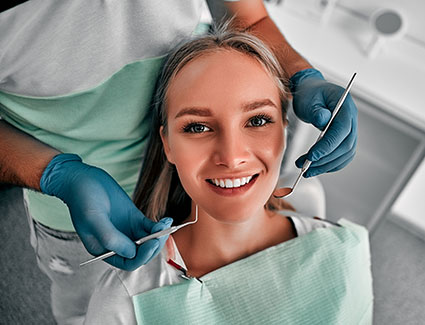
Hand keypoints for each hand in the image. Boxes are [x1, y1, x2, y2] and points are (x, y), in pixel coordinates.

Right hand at [40, 153, 172, 270]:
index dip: (142, 256)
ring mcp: (127, 231)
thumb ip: (111, 238)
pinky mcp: (134, 219)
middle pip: (142, 253)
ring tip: (166, 224)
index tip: (151, 244)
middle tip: (162, 233)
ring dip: (159, 236)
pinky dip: (159, 226)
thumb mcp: (94, 220)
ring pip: (149, 241)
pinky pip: (150, 228)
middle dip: (154, 246)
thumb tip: (131, 253)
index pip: (128, 262)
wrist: (83, 179)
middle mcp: (118, 243)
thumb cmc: (82, 199)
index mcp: (104, 250)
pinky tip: (166, 220)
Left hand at [290, 69, 356, 176]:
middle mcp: (351, 120)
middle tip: (305, 166)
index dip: (327, 146)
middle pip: (344, 146)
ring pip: (344, 154)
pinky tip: (316, 167)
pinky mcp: (344, 138)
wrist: (312, 91)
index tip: (311, 156)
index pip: (341, 131)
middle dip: (324, 159)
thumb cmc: (310, 93)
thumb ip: (316, 110)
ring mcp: (349, 130)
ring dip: (326, 165)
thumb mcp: (309, 98)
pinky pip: (342, 156)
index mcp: (346, 107)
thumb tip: (323, 120)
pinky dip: (330, 164)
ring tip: (306, 169)